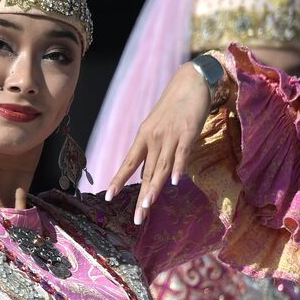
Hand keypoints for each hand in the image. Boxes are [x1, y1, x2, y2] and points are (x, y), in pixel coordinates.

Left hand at [106, 61, 212, 224]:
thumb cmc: (174, 106)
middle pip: (146, 173)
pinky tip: (173, 182)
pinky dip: (178, 167)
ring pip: (161, 167)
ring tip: (147, 206)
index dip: (119, 180)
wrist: (191, 81)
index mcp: (144, 137)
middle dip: (141, 197)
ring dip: (154, 188)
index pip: (129, 163)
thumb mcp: (158, 127)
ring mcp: (170, 136)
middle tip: (137, 218)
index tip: (108, 196)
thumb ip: (155, 150)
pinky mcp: (188, 132)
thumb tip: (153, 172)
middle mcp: (154, 138)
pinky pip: (181, 153)